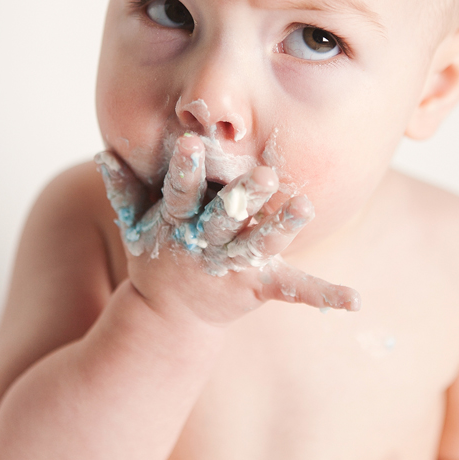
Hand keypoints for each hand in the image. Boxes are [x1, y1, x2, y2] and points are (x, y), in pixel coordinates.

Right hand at [95, 134, 359, 324]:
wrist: (169, 315)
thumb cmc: (156, 256)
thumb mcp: (134, 223)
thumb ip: (122, 187)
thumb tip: (103, 151)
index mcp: (177, 223)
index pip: (180, 193)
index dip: (186, 171)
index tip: (193, 144)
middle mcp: (206, 246)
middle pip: (226, 218)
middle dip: (243, 197)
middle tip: (265, 173)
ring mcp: (234, 268)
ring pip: (261, 244)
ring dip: (282, 226)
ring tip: (307, 207)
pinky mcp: (259, 287)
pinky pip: (294, 290)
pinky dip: (324, 295)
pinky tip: (355, 299)